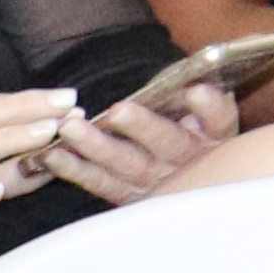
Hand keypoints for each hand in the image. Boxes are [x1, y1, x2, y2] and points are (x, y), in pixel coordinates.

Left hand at [46, 76, 238, 201]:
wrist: (186, 182)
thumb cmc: (196, 136)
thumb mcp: (209, 116)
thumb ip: (203, 97)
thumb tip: (191, 75)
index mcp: (212, 134)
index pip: (219, 118)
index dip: (209, 107)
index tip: (194, 91)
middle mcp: (185, 159)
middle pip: (166, 142)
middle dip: (141, 126)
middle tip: (118, 110)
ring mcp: (155, 181)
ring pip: (126, 163)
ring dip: (96, 145)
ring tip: (70, 127)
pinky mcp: (127, 197)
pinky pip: (100, 183)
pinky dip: (76, 170)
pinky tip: (54, 155)